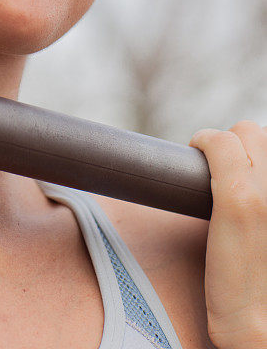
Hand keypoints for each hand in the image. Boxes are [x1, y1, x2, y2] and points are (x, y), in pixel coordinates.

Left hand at [189, 121, 266, 348]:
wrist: (259, 324)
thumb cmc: (264, 279)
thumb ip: (265, 199)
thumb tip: (255, 177)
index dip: (258, 153)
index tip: (246, 166)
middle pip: (259, 134)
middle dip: (239, 144)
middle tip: (224, 167)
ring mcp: (266, 192)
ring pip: (243, 132)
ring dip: (223, 144)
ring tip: (213, 165)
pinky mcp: (238, 199)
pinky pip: (218, 144)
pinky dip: (204, 141)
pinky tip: (196, 152)